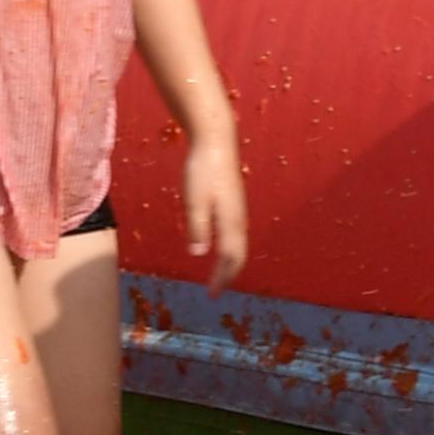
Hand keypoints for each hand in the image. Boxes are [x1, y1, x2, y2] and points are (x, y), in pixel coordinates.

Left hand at [184, 128, 248, 286]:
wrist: (215, 139)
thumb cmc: (202, 169)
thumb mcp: (194, 199)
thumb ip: (197, 227)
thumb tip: (198, 254)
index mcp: (230, 221)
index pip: (229, 258)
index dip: (221, 278)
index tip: (212, 295)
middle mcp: (239, 218)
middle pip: (238, 254)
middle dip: (228, 275)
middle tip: (215, 291)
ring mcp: (238, 210)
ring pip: (239, 244)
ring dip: (230, 263)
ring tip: (218, 275)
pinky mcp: (234, 202)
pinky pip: (236, 234)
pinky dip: (230, 248)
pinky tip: (219, 248)